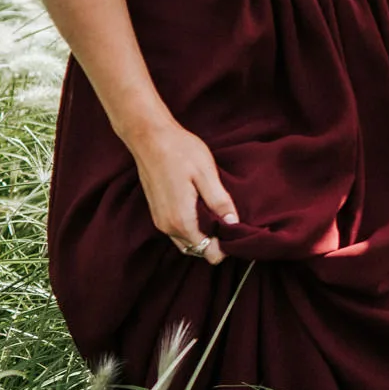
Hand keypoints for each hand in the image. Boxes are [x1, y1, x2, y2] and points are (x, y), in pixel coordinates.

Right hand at [124, 119, 236, 264]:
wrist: (150, 138)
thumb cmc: (180, 152)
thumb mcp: (206, 175)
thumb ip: (219, 202)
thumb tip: (233, 224)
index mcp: (181, 220)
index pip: (205, 251)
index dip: (223, 248)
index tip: (238, 236)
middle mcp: (167, 226)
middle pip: (195, 249)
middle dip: (214, 244)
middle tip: (234, 228)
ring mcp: (159, 219)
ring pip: (185, 241)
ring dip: (203, 237)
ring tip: (223, 220)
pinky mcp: (157, 211)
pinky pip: (177, 230)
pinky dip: (192, 229)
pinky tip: (206, 212)